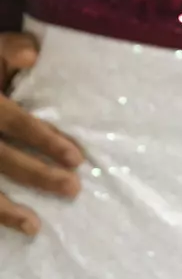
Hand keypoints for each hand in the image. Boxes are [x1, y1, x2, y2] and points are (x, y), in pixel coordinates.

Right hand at [0, 32, 81, 235]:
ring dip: (4, 210)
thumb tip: (32, 56)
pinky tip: (9, 228)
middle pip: (3, 160)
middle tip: (73, 188)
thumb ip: (10, 50)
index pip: (16, 123)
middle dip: (38, 176)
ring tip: (34, 227)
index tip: (77, 158)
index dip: (45, 140)